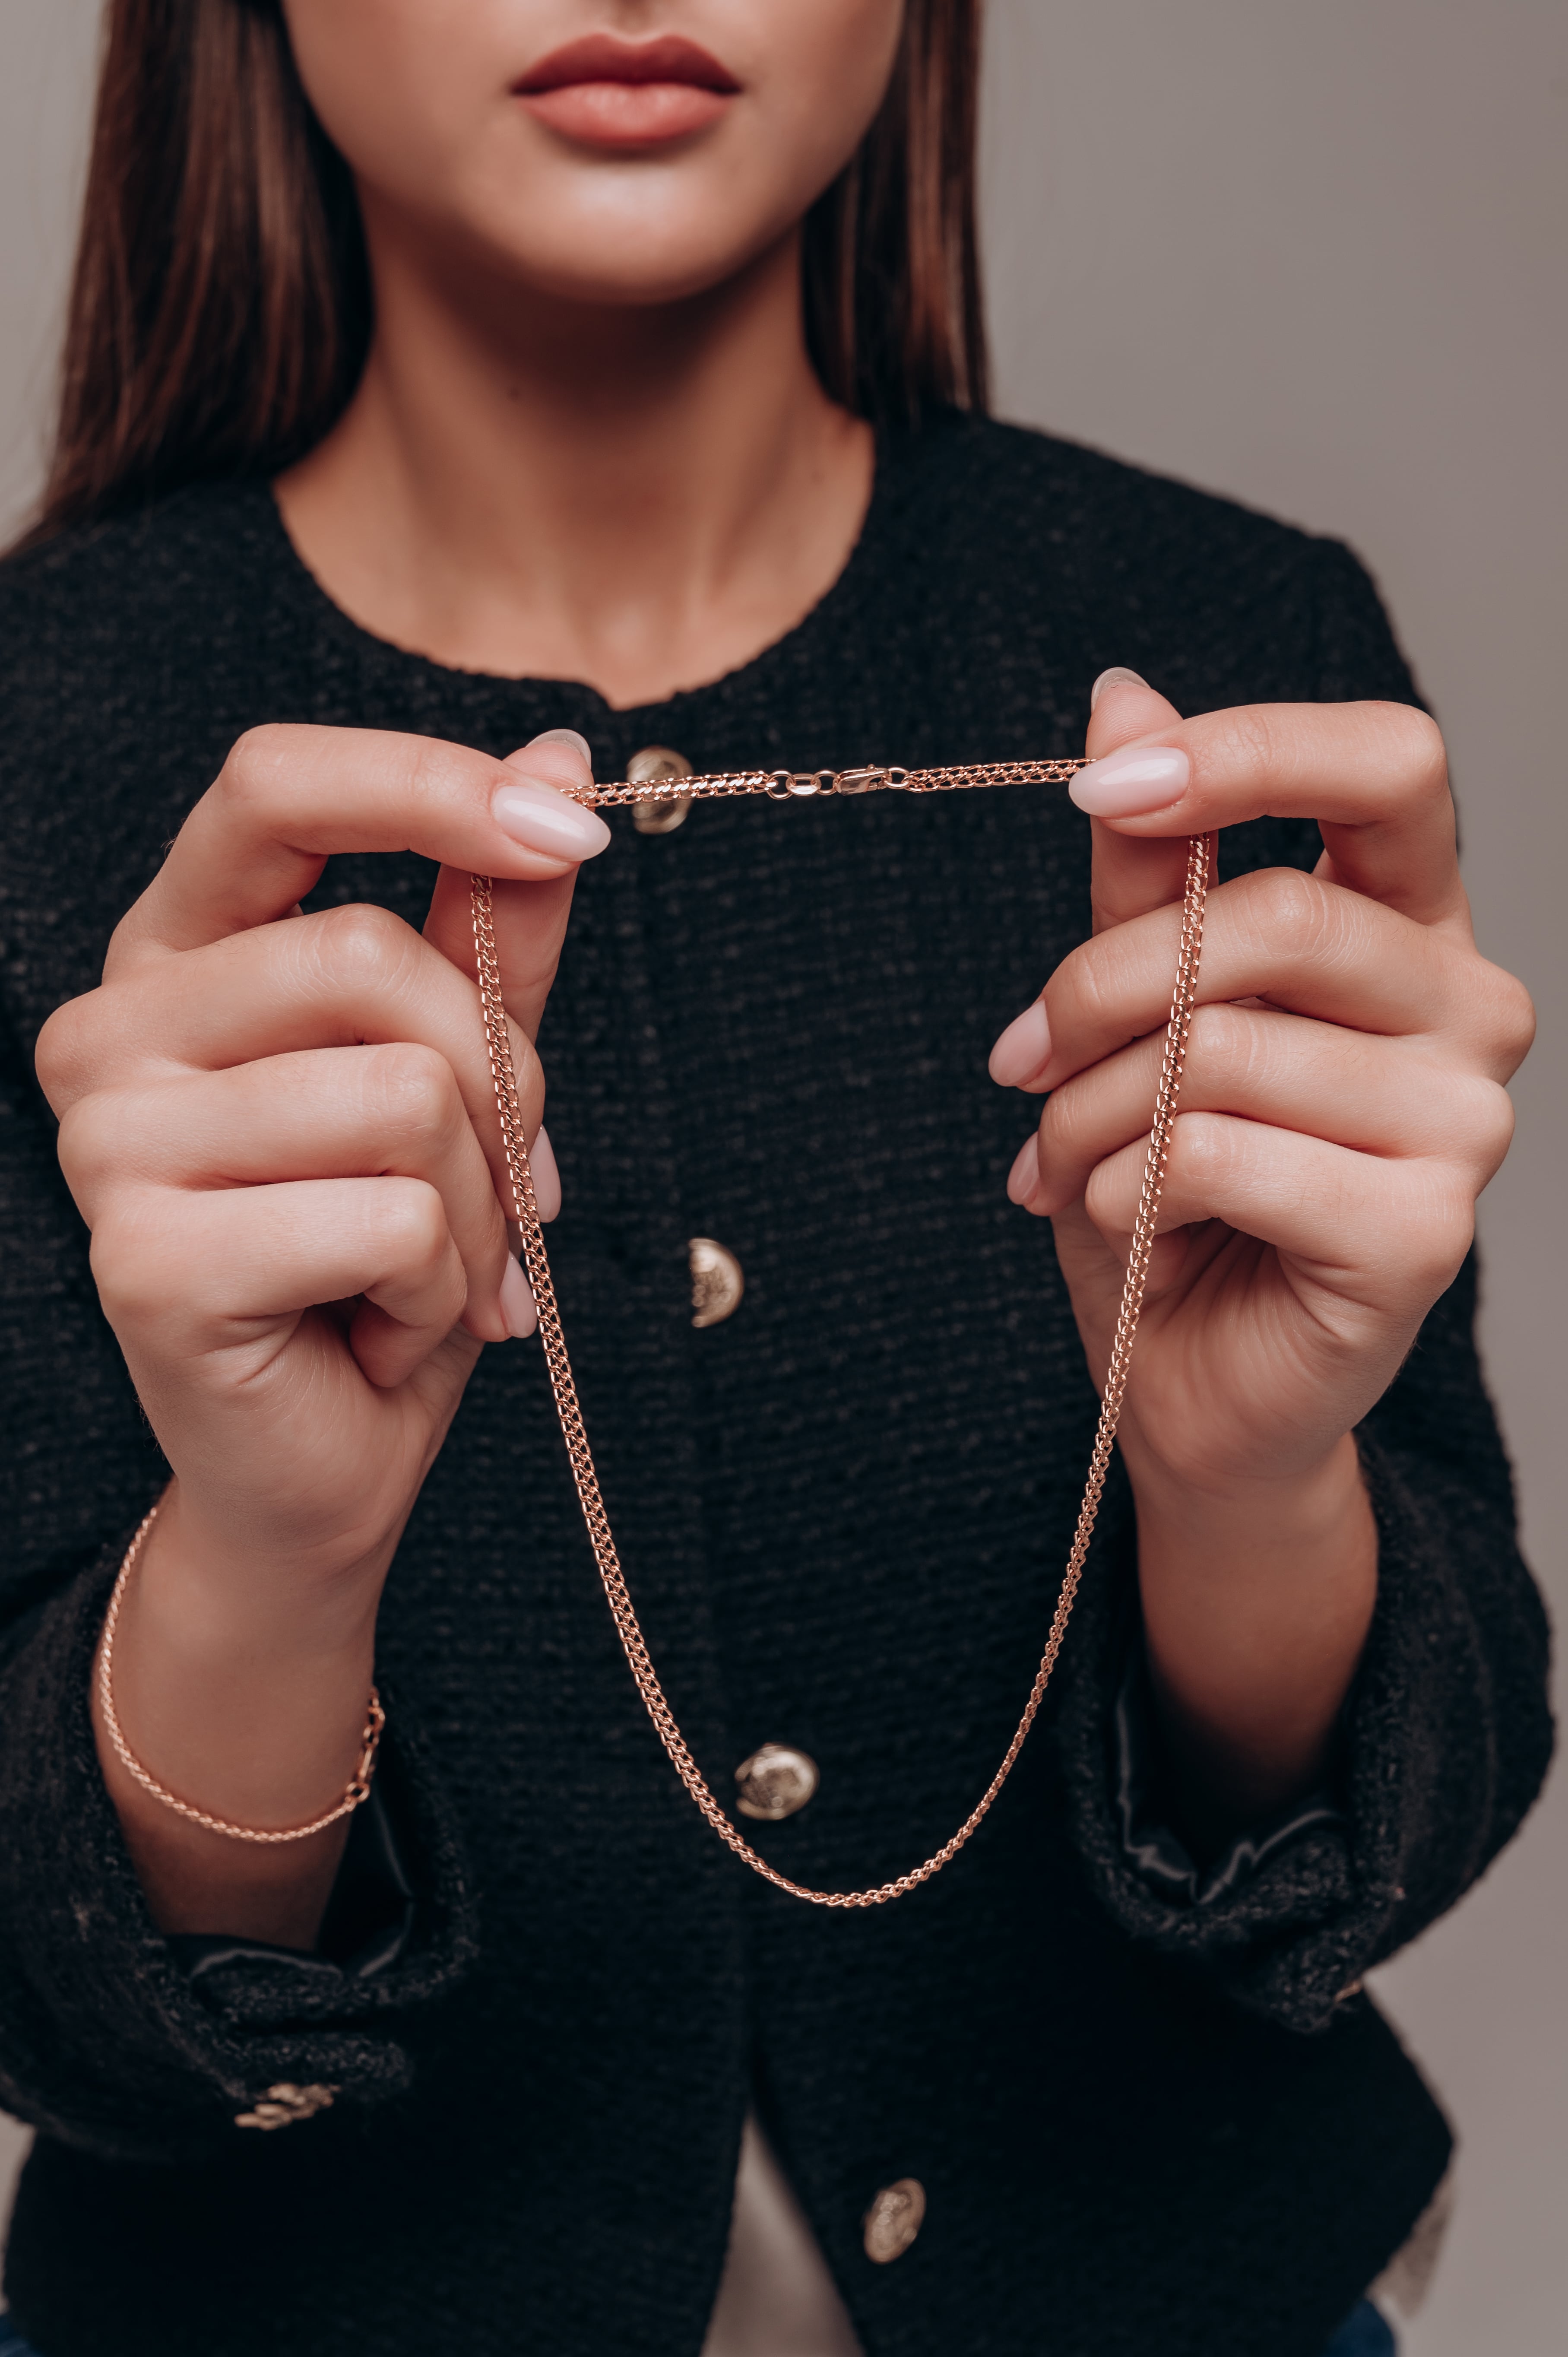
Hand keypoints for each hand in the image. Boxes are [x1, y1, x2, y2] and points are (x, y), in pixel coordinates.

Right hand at [35, 722, 607, 1929]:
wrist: (330, 1458)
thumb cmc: (384, 1260)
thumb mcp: (460, 1072)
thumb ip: (493, 922)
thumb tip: (560, 751)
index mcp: (177, 957)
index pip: (273, 786)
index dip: (428, 785)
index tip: (570, 828)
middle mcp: (111, 1032)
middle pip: (370, 959)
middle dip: (490, 1081)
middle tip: (499, 1184)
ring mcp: (108, 1145)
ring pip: (397, 1094)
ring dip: (471, 1204)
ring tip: (428, 1270)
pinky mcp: (146, 1258)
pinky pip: (387, 1218)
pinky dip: (436, 1284)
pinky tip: (383, 1326)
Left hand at [989, 676, 1533, 1819]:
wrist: (1189, 1374)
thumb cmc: (1173, 1187)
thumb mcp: (1140, 1008)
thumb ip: (1151, 866)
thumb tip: (1124, 690)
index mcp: (1412, 926)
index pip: (1390, 762)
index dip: (1244, 751)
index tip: (1100, 789)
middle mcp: (1468, 1008)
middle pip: (1271, 916)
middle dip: (1101, 986)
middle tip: (1021, 1057)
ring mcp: (1464, 1125)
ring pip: (1222, 1049)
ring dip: (1092, 1111)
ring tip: (1063, 1163)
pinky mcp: (1424, 1232)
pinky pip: (1222, 1154)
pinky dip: (1128, 1189)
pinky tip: (1129, 1226)